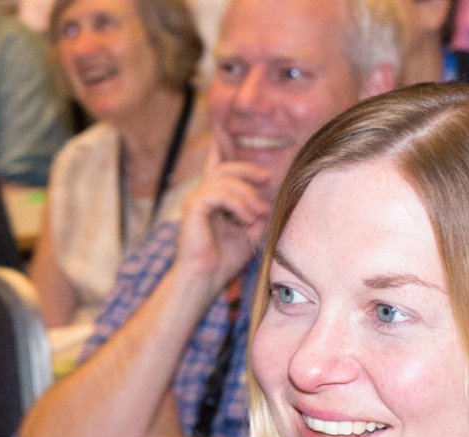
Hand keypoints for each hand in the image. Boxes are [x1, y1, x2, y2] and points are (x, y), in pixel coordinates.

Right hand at [174, 143, 273, 288]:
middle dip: (250, 170)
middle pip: (226, 166)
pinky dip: (238, 204)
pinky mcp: (193, 206)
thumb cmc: (226, 258)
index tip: (231, 126)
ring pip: (226, 179)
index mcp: (214, 196)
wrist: (207, 278)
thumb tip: (276, 191)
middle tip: (269, 180)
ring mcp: (196, 198)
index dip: (222, 140)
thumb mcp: (251, 230)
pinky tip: (247, 218)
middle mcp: (202, 193)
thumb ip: (259, 209)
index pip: (218, 162)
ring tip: (258, 214)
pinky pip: (219, 193)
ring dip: (248, 195)